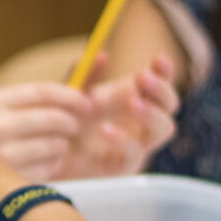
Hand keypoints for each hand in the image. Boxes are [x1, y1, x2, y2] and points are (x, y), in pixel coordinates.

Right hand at [0, 82, 90, 175]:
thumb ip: (33, 97)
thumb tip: (85, 71)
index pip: (42, 91)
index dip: (71, 96)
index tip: (85, 102)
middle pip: (53, 118)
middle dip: (71, 122)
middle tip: (74, 126)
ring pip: (55, 145)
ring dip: (62, 145)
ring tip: (52, 146)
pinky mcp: (8, 179)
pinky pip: (49, 168)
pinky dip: (53, 165)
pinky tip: (41, 163)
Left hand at [54, 55, 180, 178]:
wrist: (51, 155)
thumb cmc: (68, 123)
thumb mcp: (73, 94)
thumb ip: (85, 75)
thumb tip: (101, 54)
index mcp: (134, 98)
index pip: (160, 82)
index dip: (164, 71)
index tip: (158, 59)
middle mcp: (141, 121)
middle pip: (170, 105)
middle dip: (161, 90)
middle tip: (143, 77)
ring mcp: (137, 144)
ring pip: (163, 129)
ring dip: (151, 114)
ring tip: (133, 102)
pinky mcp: (124, 166)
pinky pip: (134, 153)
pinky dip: (122, 139)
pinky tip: (105, 129)